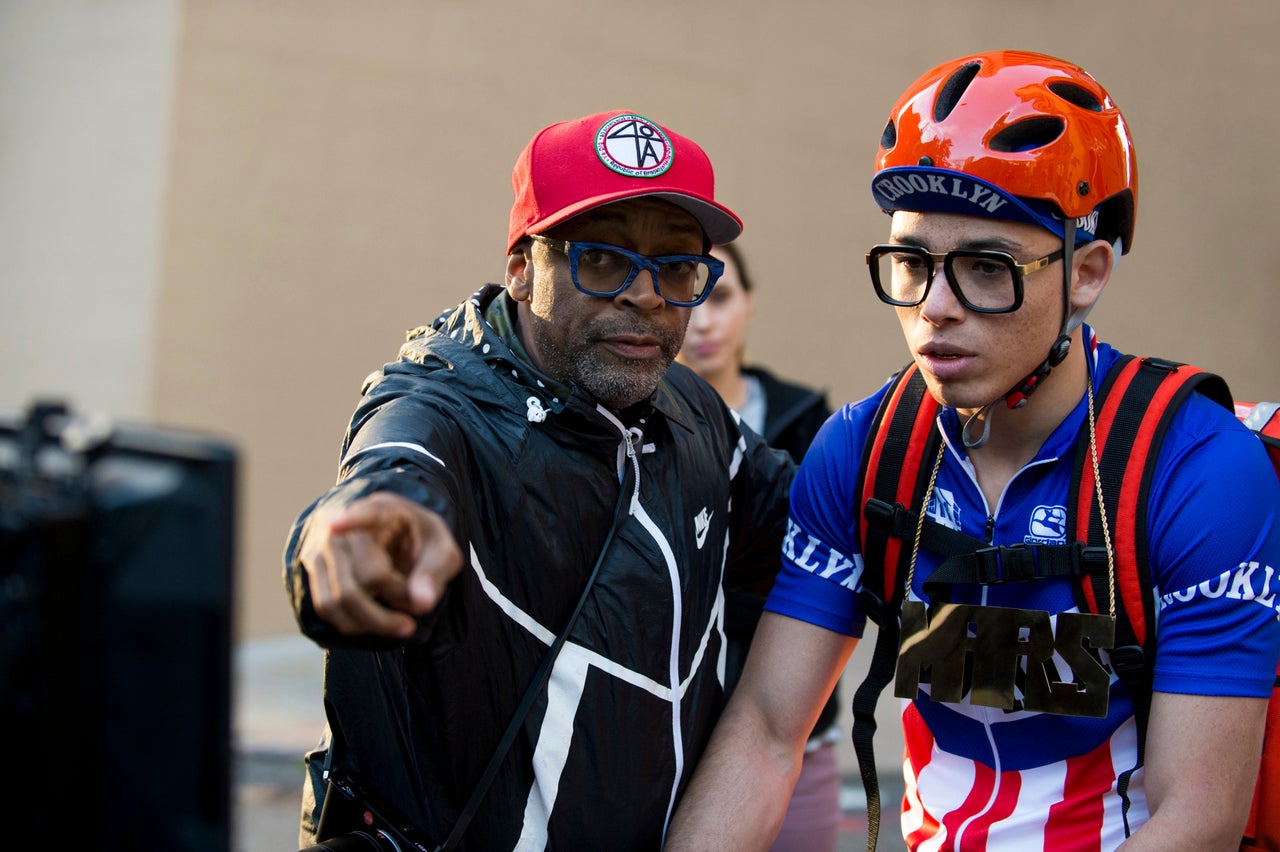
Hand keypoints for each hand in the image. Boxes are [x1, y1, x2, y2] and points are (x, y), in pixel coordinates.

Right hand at [299, 492, 462, 637]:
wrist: (398, 537)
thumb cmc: (422, 544)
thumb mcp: (442, 552)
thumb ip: (434, 573)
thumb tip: (421, 603)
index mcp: (382, 509)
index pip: (365, 514)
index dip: (351, 520)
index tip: (335, 526)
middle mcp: (344, 524)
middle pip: (359, 577)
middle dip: (390, 606)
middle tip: (413, 621)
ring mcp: (323, 546)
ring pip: (336, 598)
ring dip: (371, 622)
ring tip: (400, 626)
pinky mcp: (314, 567)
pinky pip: (325, 606)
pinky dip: (351, 623)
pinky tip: (375, 624)